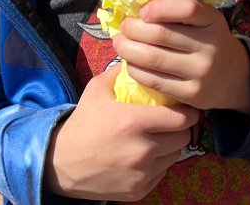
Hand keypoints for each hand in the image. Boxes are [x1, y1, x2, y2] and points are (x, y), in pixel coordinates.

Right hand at [44, 64, 198, 200]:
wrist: (61, 164)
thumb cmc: (82, 124)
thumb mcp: (97, 90)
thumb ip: (121, 72)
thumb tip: (140, 58)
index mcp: (134, 122)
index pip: (182, 118)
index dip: (188, 112)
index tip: (185, 108)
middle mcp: (142, 150)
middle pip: (183, 138)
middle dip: (181, 128)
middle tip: (171, 122)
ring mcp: (142, 173)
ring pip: (175, 156)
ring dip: (170, 146)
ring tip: (157, 138)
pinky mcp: (140, 190)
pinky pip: (162, 173)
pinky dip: (158, 164)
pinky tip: (144, 156)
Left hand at [114, 0, 249, 113]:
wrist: (234, 78)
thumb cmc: (208, 41)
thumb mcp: (205, 21)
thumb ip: (179, 12)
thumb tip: (137, 7)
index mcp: (213, 21)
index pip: (187, 9)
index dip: (160, 8)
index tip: (143, 11)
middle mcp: (210, 46)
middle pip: (160, 34)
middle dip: (133, 28)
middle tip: (124, 27)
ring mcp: (201, 72)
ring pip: (153, 58)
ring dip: (128, 49)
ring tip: (120, 43)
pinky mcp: (191, 94)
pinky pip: (154, 80)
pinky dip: (135, 69)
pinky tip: (130, 63)